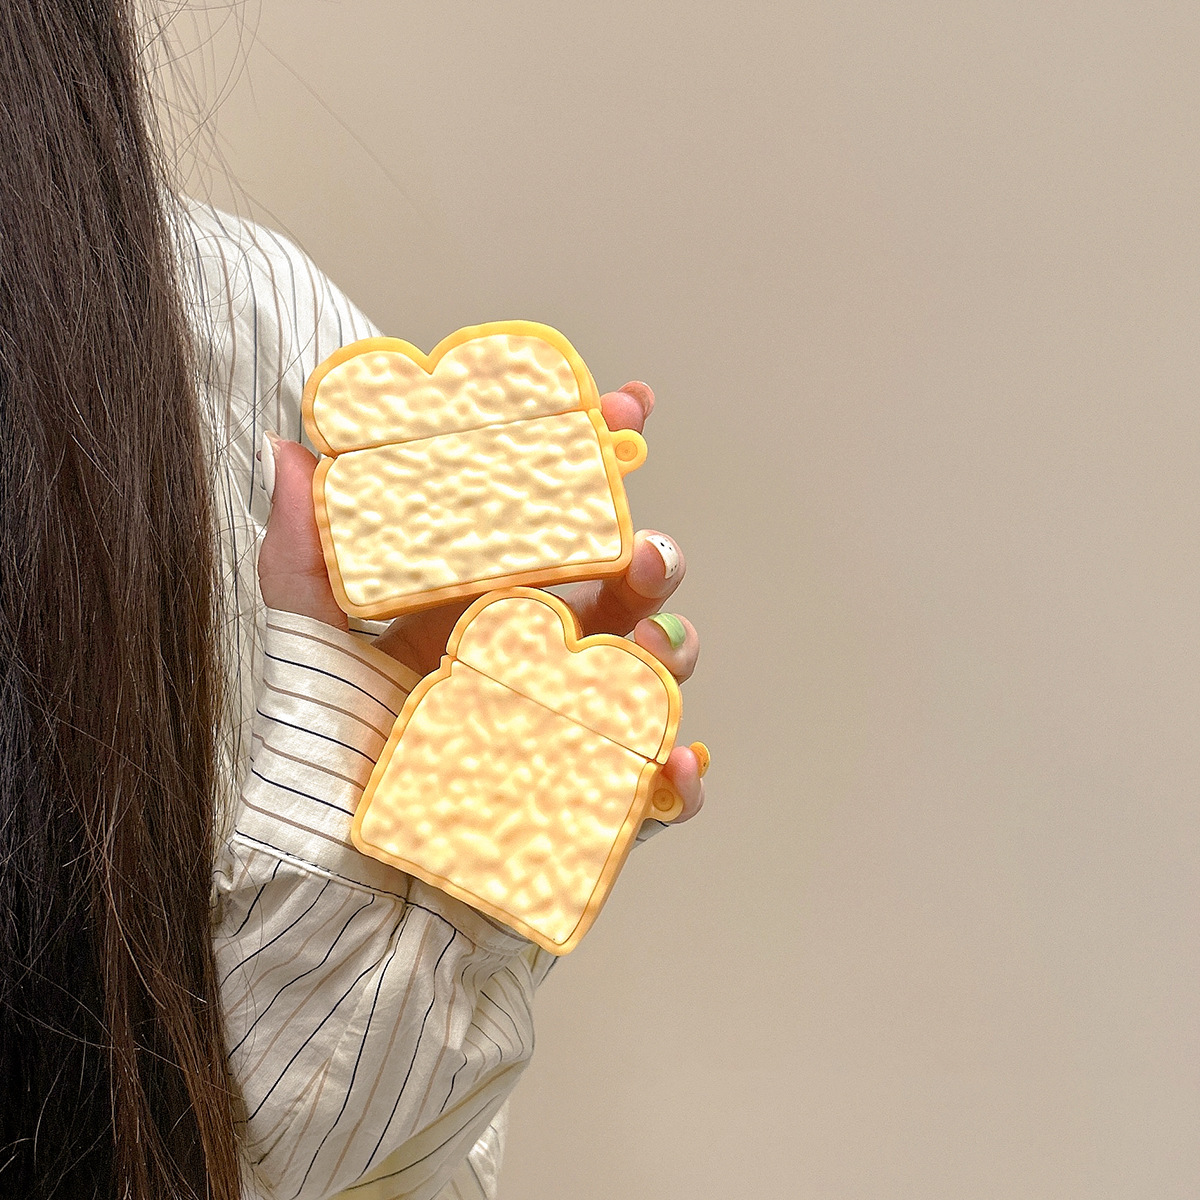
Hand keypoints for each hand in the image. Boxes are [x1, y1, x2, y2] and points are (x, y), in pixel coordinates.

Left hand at [257, 381, 704, 820]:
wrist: (344, 898)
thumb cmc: (332, 771)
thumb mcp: (313, 653)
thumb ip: (304, 558)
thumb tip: (286, 450)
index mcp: (480, 609)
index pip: (551, 523)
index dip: (594, 462)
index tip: (628, 411)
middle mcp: (534, 659)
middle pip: (618, 593)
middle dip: (651, 559)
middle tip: (642, 555)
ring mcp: (570, 727)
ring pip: (648, 675)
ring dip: (671, 654)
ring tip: (652, 650)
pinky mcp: (591, 804)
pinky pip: (653, 788)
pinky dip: (678, 776)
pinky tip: (671, 763)